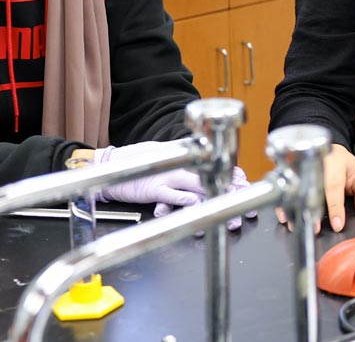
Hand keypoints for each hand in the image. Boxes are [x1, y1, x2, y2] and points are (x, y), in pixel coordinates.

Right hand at [92, 143, 252, 230]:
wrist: (110, 166)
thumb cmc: (134, 159)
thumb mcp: (161, 148)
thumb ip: (180, 148)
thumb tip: (197, 146)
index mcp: (180, 155)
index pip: (210, 163)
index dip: (228, 172)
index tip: (244, 181)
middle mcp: (176, 165)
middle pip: (208, 174)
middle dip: (227, 186)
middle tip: (244, 197)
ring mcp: (167, 177)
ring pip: (197, 186)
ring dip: (214, 197)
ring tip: (229, 208)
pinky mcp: (156, 190)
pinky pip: (175, 196)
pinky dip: (189, 202)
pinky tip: (201, 207)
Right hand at [279, 144, 354, 231]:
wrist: (327, 150)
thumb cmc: (343, 165)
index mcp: (335, 162)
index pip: (334, 186)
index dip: (335, 207)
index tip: (337, 224)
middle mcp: (315, 163)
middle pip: (312, 187)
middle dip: (313, 210)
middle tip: (315, 228)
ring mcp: (301, 166)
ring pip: (296, 188)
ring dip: (296, 209)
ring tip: (298, 226)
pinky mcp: (290, 172)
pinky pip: (285, 188)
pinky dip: (283, 203)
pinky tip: (284, 216)